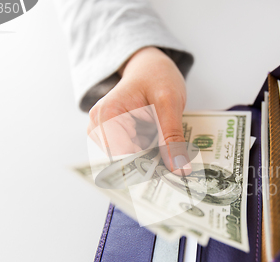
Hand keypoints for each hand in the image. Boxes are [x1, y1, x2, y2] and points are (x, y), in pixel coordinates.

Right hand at [87, 46, 190, 172]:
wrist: (151, 66)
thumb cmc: (156, 76)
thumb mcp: (170, 103)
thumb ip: (172, 137)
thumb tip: (180, 169)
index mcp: (106, 117)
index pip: (121, 159)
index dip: (146, 171)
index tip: (171, 176)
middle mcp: (99, 128)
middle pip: (125, 163)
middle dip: (152, 167)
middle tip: (180, 168)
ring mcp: (106, 135)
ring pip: (131, 163)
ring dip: (153, 162)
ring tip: (174, 155)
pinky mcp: (117, 139)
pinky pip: (135, 157)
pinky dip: (152, 157)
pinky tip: (166, 151)